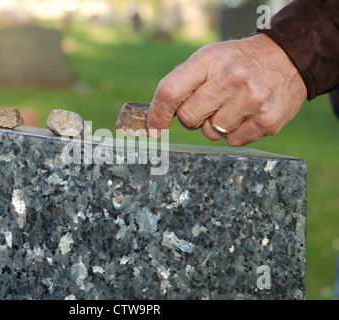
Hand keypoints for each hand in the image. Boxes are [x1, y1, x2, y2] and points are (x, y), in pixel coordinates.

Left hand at [147, 33, 307, 145]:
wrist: (288, 58)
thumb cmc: (237, 62)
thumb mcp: (209, 58)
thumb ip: (183, 83)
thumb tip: (156, 118)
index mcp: (210, 61)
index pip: (170, 91)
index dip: (157, 114)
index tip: (154, 128)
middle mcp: (231, 79)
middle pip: (189, 118)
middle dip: (192, 117)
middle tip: (208, 104)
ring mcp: (251, 101)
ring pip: (211, 133)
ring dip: (215, 125)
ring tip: (232, 105)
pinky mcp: (267, 121)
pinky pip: (233, 142)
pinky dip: (234, 133)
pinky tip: (246, 113)